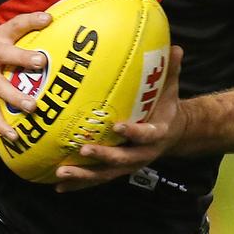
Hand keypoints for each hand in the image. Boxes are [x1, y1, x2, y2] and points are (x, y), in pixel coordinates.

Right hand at [0, 11, 52, 140]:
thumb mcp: (2, 35)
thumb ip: (26, 27)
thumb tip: (51, 19)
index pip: (15, 25)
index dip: (31, 21)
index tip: (47, 20)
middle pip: (4, 56)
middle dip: (22, 59)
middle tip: (41, 62)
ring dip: (14, 98)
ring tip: (32, 108)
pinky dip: (2, 126)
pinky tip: (15, 136)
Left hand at [54, 46, 185, 192]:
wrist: (173, 133)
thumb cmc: (166, 106)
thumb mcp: (171, 89)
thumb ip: (170, 70)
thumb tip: (175, 48)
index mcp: (156, 134)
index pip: (146, 135)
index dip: (133, 133)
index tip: (118, 127)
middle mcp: (142, 154)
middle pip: (122, 161)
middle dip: (102, 157)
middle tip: (82, 149)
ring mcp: (128, 165)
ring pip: (105, 174)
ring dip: (84, 175)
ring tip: (61, 173)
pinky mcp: (117, 170)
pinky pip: (97, 178)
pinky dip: (79, 183)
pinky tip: (58, 185)